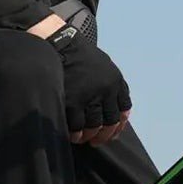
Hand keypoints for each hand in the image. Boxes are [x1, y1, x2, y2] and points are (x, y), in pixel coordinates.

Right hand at [32, 0, 132, 145]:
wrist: (58, 43)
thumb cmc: (78, 54)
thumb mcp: (103, 64)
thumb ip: (110, 83)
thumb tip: (114, 105)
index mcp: (115, 81)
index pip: (124, 108)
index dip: (120, 123)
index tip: (114, 131)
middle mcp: (107, 89)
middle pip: (110, 120)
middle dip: (105, 134)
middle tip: (98, 140)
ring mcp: (90, 96)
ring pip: (95, 125)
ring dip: (90, 135)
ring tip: (84, 138)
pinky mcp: (73, 101)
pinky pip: (77, 125)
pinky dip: (76, 133)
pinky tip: (73, 136)